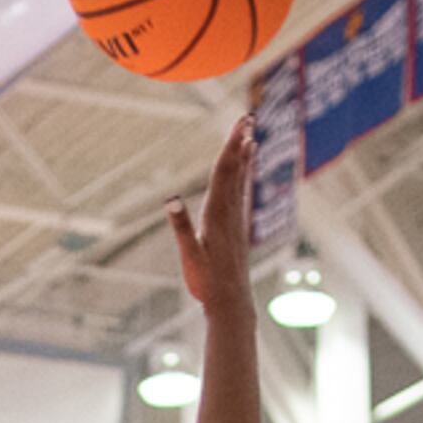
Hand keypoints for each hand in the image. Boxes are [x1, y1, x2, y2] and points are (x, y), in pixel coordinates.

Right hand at [167, 115, 256, 308]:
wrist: (231, 305)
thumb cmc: (207, 283)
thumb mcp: (190, 256)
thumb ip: (181, 227)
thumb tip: (171, 200)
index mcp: (216, 214)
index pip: (224, 172)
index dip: (231, 146)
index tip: (240, 124)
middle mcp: (230, 213)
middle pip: (235, 171)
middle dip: (240, 143)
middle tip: (247, 117)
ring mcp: (236, 222)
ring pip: (241, 182)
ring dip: (245, 157)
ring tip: (251, 136)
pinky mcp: (237, 230)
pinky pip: (242, 196)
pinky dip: (245, 178)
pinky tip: (247, 172)